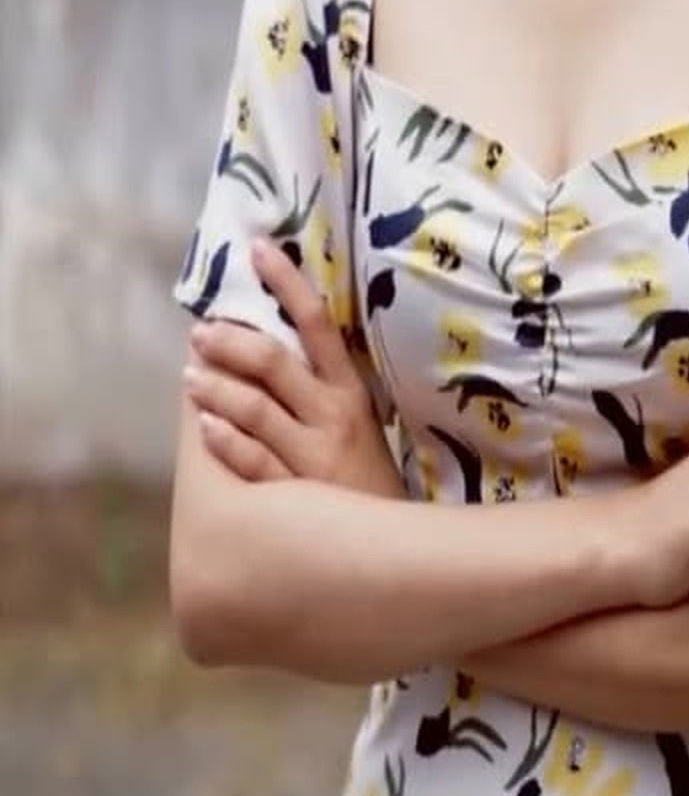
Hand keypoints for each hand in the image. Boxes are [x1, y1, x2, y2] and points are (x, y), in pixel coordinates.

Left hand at [182, 239, 377, 487]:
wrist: (393, 546)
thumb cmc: (365, 481)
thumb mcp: (359, 424)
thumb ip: (321, 386)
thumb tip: (271, 341)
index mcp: (349, 390)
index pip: (318, 322)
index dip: (287, 282)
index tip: (258, 249)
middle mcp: (332, 414)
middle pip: (274, 362)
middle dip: (232, 340)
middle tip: (201, 331)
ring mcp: (313, 453)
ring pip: (255, 409)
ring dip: (216, 388)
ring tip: (190, 375)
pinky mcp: (296, 493)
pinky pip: (253, 461)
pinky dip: (226, 441)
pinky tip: (204, 428)